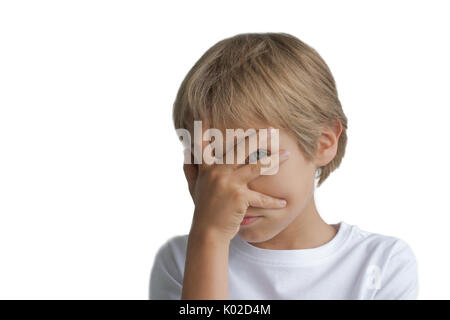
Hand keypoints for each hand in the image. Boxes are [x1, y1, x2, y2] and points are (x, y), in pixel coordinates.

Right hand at [182, 128, 289, 242]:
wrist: (207, 232)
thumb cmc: (203, 208)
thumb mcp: (193, 186)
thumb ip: (190, 167)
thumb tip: (185, 150)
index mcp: (207, 168)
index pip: (206, 143)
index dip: (207, 126)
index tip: (211, 110)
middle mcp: (217, 172)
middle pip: (240, 149)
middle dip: (258, 137)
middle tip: (272, 130)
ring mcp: (228, 183)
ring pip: (255, 166)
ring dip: (273, 160)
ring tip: (288, 155)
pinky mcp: (238, 197)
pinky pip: (260, 197)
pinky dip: (273, 201)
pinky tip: (285, 202)